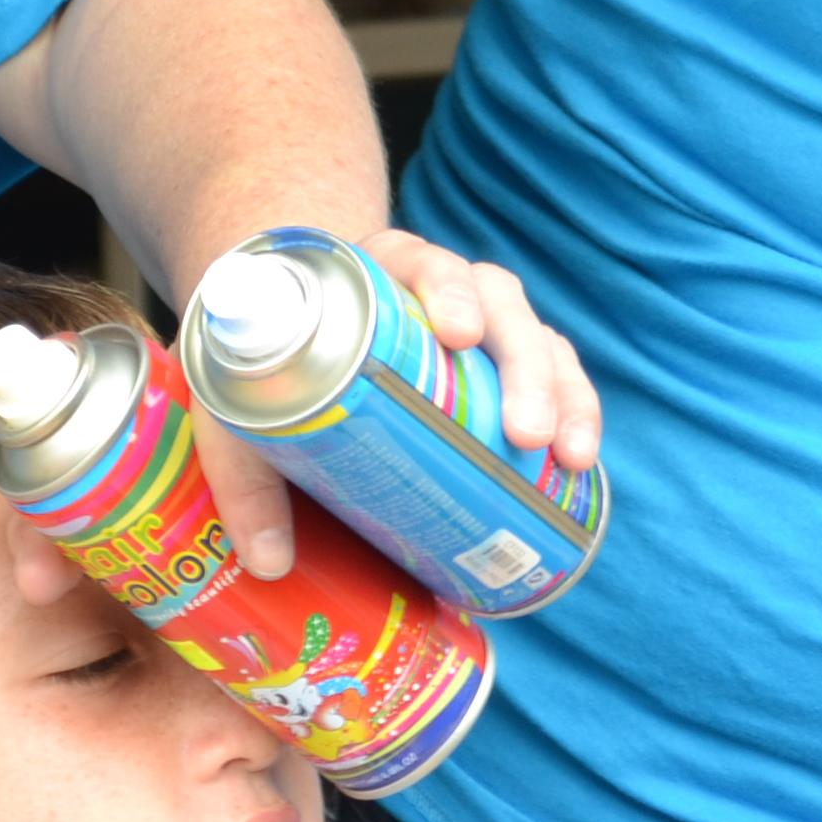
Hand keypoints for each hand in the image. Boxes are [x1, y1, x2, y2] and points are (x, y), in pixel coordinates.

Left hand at [175, 224, 607, 577]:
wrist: (296, 355)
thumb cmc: (274, 370)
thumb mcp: (241, 409)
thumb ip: (243, 475)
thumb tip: (270, 561)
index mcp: (378, 274)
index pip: (422, 260)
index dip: (448, 289)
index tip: (459, 334)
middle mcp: (442, 290)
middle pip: (499, 305)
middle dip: (524, 367)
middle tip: (523, 433)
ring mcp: (482, 328)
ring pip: (539, 341)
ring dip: (564, 394)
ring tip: (571, 457)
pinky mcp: (505, 369)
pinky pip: (556, 376)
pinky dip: (577, 411)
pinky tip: (580, 463)